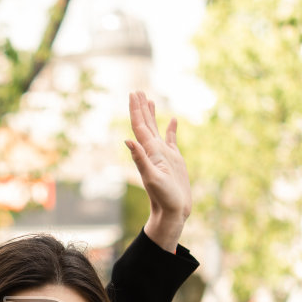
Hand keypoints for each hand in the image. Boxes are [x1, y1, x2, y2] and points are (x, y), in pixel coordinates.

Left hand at [124, 90, 190, 252]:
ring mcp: (164, 154)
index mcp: (148, 151)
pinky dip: (171, 128)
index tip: (133, 93)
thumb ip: (140, 159)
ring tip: (149, 99)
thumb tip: (127, 140)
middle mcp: (153, 150)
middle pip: (145, 124)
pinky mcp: (174, 159)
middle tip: (136, 91)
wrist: (172, 211)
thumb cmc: (163, 197)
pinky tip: (173, 120)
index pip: (139, 126)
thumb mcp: (151, 177)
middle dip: (141, 107)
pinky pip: (171, 139)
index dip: (136, 109)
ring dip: (152, 114)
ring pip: (156, 129)